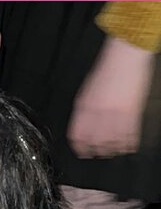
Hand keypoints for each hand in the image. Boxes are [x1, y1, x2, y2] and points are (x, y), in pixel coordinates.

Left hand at [67, 37, 153, 158]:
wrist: (126, 53)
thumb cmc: (108, 69)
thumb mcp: (88, 90)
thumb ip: (85, 110)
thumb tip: (84, 127)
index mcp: (83, 107)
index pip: (77, 136)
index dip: (79, 148)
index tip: (82, 153)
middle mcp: (97, 113)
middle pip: (94, 143)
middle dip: (97, 152)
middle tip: (100, 155)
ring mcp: (115, 114)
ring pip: (111, 142)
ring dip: (113, 150)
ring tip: (114, 152)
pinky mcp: (132, 112)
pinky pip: (129, 135)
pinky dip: (128, 143)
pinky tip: (128, 146)